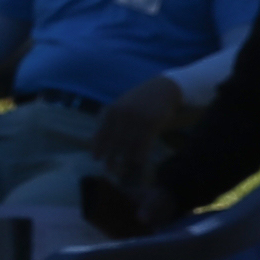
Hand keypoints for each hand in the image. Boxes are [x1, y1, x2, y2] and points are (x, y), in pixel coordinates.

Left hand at [91, 73, 187, 192]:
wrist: (163, 88)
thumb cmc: (141, 99)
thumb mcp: (122, 105)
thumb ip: (112, 120)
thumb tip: (101, 140)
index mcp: (112, 110)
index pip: (101, 132)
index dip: (98, 147)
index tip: (96, 159)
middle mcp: (122, 114)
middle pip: (114, 141)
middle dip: (111, 157)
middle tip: (109, 170)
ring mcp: (137, 119)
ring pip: (129, 144)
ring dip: (126, 160)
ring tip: (123, 171)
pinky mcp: (152, 123)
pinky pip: (144, 143)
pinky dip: (140, 154)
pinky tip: (139, 162)